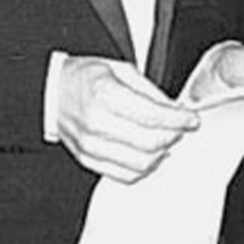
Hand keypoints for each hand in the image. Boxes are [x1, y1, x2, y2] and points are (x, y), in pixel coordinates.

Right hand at [55, 55, 198, 182]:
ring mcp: (90, 146)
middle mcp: (96, 123)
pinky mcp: (88, 160)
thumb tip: (174, 110)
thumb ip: (150, 91)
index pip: (152, 115)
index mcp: (104, 95)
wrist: (52, 93)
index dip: (178, 119)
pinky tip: (150, 154)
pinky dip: (144, 167)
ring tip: (166, 139)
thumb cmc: (83, 78)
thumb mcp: (120, 69)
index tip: (191, 119)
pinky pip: (124, 175)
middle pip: (150, 142)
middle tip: (181, 127)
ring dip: (162, 153)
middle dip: (173, 135)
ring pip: (140, 163)